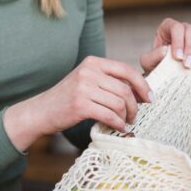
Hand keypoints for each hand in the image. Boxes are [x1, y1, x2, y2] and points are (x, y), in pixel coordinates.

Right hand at [4, 56, 152, 150]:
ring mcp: (83, 87)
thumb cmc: (67, 98)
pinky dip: (118, 124)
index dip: (142, 85)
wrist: (40, 111)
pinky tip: (119, 128)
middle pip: (125, 89)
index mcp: (93, 62)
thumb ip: (109, 82)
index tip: (149, 98)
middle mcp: (88, 72)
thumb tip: (140, 91)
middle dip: (135, 105)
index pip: (126, 70)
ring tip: (125, 123)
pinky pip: (109, 115)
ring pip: (119, 103)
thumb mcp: (87, 81)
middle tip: (135, 116)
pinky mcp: (80, 105)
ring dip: (126, 116)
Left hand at [139, 18, 190, 73]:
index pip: (175, 27)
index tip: (178, 58)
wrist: (168, 76)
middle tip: (188, 65)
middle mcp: (184, 28)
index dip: (178, 41)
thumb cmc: (157, 66)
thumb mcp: (148, 63)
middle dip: (190, 48)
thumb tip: (166, 50)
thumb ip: (153, 56)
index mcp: (168, 28)